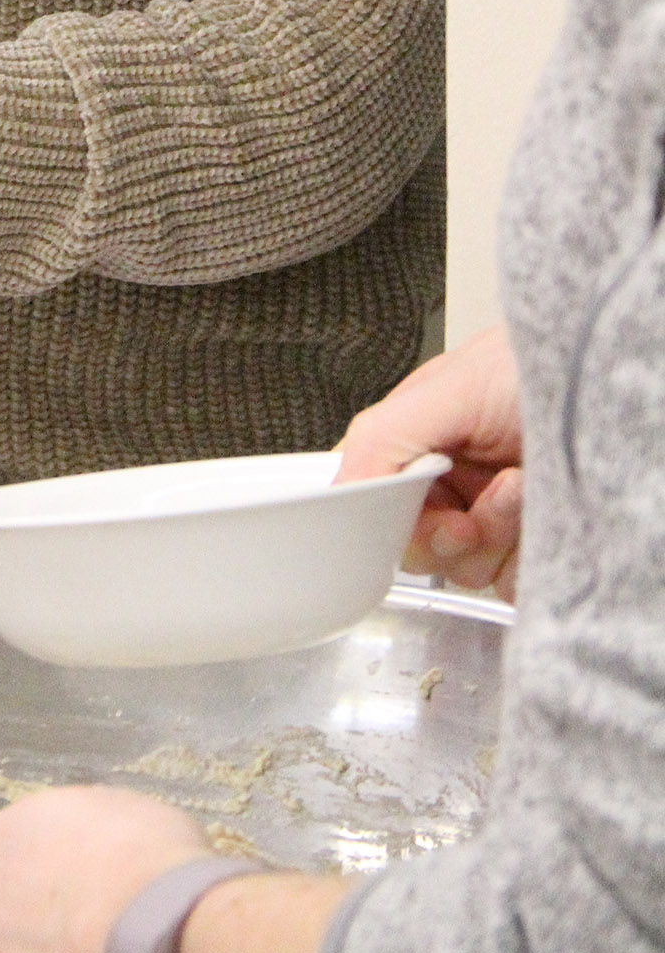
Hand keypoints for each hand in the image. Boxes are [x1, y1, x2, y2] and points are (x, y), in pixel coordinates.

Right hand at [336, 321, 522, 598]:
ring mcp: (495, 518)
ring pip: (467, 571)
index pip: (374, 503)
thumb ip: (383, 437)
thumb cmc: (539, 367)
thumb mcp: (450, 389)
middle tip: (472, 511)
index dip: (390, 521)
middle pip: (418, 549)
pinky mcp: (535, 547)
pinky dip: (526, 560)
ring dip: (494, 536)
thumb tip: (339, 490)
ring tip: (519, 486)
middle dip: (448, 534)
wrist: (613, 384)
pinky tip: (542, 515)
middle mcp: (453, 484)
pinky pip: (513, 585)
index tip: (415, 515)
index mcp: (417, 445)